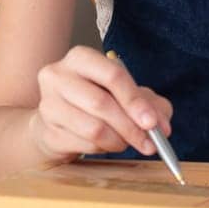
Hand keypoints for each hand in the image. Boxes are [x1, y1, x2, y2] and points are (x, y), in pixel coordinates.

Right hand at [29, 46, 173, 162]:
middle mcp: (58, 75)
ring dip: (118, 141)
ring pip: (93, 128)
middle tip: (149, 143)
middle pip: (102, 103)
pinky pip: (83, 144)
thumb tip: (161, 126)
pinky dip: (102, 149)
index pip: (113, 75)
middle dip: (131, 127)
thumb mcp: (126, 95)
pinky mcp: (47, 130)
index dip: (135, 101)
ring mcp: (48, 103)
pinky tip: (105, 144)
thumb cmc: (96, 101)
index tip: (152, 123)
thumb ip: (150, 105)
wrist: (59, 121)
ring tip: (125, 142)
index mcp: (81, 57)